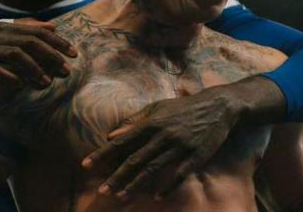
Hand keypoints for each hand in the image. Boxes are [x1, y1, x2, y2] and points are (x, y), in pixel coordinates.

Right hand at [0, 18, 76, 88]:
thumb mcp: (8, 35)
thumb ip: (29, 29)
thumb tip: (54, 26)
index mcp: (8, 26)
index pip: (39, 32)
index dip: (58, 42)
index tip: (74, 54)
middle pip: (30, 42)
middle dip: (51, 57)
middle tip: (66, 71)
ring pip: (15, 55)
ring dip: (34, 69)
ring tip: (47, 83)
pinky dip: (7, 76)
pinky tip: (19, 85)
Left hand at [82, 85, 246, 200]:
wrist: (216, 106)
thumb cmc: (182, 108)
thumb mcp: (157, 108)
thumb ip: (135, 121)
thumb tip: (112, 134)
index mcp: (151, 122)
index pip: (122, 141)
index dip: (103, 154)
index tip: (86, 165)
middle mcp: (163, 134)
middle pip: (135, 158)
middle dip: (116, 176)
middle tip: (102, 191)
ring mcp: (180, 145)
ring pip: (153, 168)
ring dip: (136, 183)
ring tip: (121, 195)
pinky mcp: (196, 155)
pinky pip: (180, 174)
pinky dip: (168, 186)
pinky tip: (157, 197)